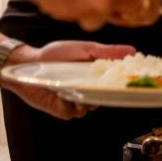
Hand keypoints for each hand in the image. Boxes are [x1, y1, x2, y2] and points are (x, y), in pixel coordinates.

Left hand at [0, 40, 135, 118]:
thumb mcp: (85, 48)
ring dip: (85, 99)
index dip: (123, 85)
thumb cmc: (56, 53)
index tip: (130, 81)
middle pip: (105, 98)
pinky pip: (72, 112)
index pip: (116, 84)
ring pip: (90, 107)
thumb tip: (133, 50)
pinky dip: (70, 104)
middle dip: (105, 94)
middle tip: (103, 87)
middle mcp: (88, 90)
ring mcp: (75, 101)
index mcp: (96, 76)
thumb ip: (107, 52)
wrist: (28, 63)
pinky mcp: (62, 110)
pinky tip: (62, 94)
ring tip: (76, 88)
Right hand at [7, 0, 161, 30]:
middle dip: (118, 12)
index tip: (140, 15)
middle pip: (132, 14)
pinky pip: (77, 19)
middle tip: (97, 1)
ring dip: (87, 10)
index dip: (145, 9)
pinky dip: (68, 10)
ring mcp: (104, 2)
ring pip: (101, 19)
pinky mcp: (79, 14)